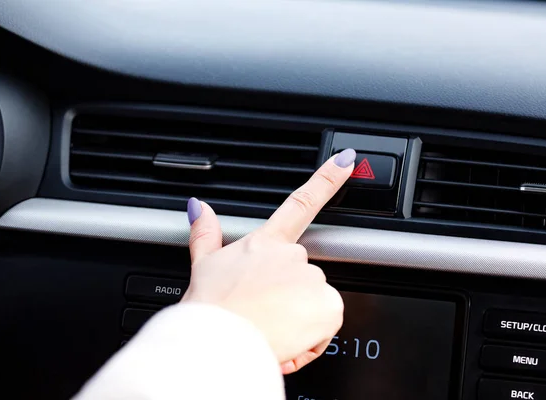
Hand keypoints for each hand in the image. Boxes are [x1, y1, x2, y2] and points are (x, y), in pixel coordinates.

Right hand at [181, 148, 355, 373]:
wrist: (216, 345)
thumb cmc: (209, 311)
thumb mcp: (203, 266)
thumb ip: (206, 233)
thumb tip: (198, 206)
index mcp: (265, 243)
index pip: (300, 203)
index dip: (327, 179)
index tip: (347, 160)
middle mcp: (293, 255)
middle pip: (303, 273)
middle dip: (289, 294)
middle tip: (262, 312)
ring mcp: (313, 279)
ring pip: (315, 301)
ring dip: (299, 317)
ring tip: (269, 328)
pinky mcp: (328, 306)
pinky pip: (326, 323)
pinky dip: (312, 336)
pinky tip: (286, 338)